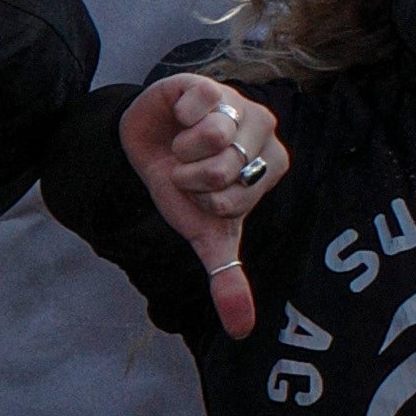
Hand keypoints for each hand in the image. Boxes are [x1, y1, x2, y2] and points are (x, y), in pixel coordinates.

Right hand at [119, 74, 290, 339]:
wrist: (144, 147)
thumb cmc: (183, 187)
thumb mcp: (205, 233)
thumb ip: (227, 276)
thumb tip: (242, 331)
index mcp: (271, 164)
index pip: (238, 198)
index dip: (207, 201)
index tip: (203, 193)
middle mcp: (263, 129)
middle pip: (227, 169)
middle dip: (192, 179)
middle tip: (188, 170)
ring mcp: (237, 102)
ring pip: (214, 139)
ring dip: (182, 153)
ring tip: (181, 147)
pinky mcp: (208, 84)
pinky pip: (197, 109)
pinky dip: (176, 123)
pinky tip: (178, 120)